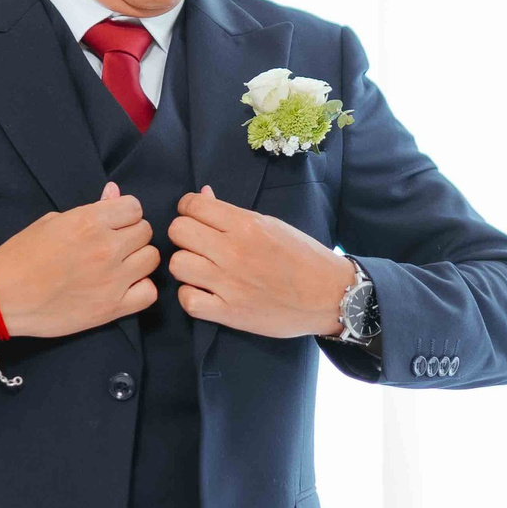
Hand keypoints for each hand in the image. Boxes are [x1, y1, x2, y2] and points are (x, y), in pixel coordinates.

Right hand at [0, 183, 158, 348]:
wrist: (0, 296)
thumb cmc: (21, 256)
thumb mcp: (52, 222)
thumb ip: (90, 209)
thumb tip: (115, 192)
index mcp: (89, 221)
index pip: (135, 208)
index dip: (124, 215)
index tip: (113, 224)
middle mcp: (105, 248)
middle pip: (145, 232)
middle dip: (131, 235)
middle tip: (113, 246)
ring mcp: (112, 280)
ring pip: (152, 259)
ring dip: (138, 259)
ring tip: (119, 266)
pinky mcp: (112, 308)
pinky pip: (149, 293)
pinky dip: (141, 288)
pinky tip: (125, 287)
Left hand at [167, 185, 357, 338]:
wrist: (329, 295)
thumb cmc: (303, 257)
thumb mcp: (272, 225)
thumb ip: (233, 213)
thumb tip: (202, 194)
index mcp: (246, 225)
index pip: (192, 205)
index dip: (189, 209)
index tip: (197, 218)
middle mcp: (234, 251)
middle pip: (178, 231)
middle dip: (184, 234)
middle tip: (198, 243)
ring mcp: (229, 284)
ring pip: (177, 264)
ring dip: (185, 264)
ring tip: (200, 268)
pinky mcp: (230, 313)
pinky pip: (188, 300)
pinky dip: (190, 296)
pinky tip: (202, 292)